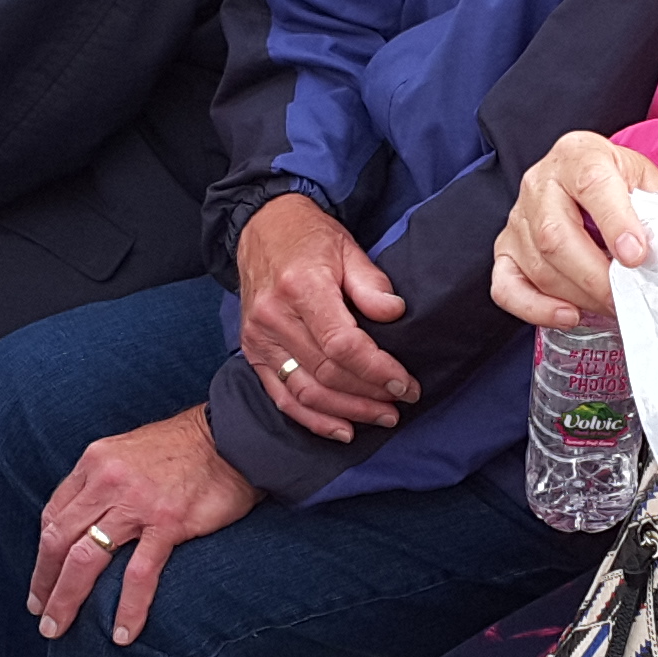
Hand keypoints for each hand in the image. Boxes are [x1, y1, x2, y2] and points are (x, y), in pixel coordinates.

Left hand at [26, 408, 261, 645]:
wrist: (232, 436)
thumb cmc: (183, 447)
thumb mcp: (128, 452)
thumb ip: (103, 481)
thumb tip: (85, 519)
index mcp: (94, 463)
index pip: (54, 515)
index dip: (43, 555)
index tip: (43, 581)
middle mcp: (107, 481)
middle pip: (58, 541)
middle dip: (44, 583)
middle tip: (41, 614)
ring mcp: (137, 503)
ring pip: (85, 560)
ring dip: (67, 599)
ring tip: (59, 628)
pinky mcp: (168, 523)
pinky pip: (138, 574)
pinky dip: (127, 608)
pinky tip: (122, 633)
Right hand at [237, 191, 413, 439]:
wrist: (262, 227)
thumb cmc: (309, 237)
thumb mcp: (348, 248)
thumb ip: (371, 284)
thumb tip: (395, 313)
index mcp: (301, 287)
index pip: (342, 344)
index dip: (377, 370)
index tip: (405, 384)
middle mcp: (274, 316)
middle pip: (327, 372)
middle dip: (369, 395)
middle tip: (402, 402)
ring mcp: (259, 338)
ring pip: (306, 391)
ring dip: (347, 411)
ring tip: (382, 417)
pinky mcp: (252, 352)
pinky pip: (282, 396)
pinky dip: (312, 419)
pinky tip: (342, 429)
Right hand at [493, 130, 657, 328]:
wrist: (582, 176)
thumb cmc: (615, 181)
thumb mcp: (645, 180)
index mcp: (579, 155)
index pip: (593, 185)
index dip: (615, 223)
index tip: (636, 255)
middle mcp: (540, 183)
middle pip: (555, 235)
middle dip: (596, 276)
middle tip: (626, 299)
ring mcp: (518, 217)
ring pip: (538, 266)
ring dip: (578, 296)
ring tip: (611, 307)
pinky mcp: (505, 249)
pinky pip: (507, 286)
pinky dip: (535, 308)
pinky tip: (568, 315)